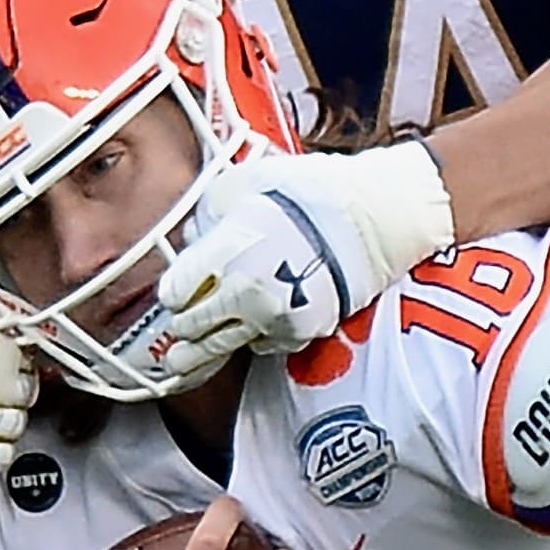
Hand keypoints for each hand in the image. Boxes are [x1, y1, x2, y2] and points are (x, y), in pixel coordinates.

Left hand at [154, 144, 453, 375]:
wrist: (375, 217)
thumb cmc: (312, 192)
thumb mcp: (246, 182)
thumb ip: (209, 212)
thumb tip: (195, 235)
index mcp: (225, 252)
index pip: (177, 290)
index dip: (174, 291)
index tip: (177, 291)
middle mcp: (242, 292)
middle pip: (191, 327)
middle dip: (182, 327)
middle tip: (176, 331)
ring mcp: (271, 317)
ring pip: (221, 349)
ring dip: (200, 356)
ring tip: (182, 366)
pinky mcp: (299, 333)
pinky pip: (263, 346)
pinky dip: (256, 338)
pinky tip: (253, 329)